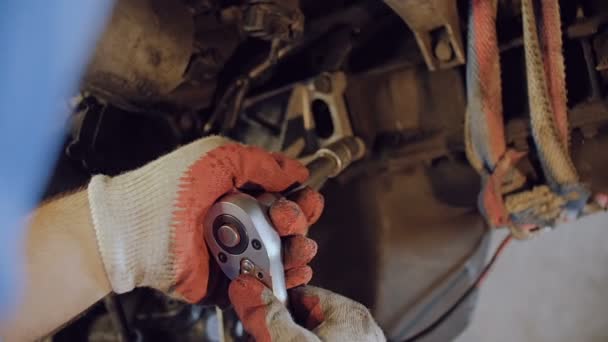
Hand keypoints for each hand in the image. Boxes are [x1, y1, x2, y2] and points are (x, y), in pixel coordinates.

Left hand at [87, 136, 323, 301]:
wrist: (135, 227)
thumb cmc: (169, 188)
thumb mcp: (219, 157)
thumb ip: (262, 163)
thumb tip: (296, 171)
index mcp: (241, 193)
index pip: (284, 197)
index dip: (301, 199)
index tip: (305, 198)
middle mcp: (241, 223)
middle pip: (288, 228)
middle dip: (297, 223)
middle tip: (286, 220)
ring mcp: (236, 253)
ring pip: (282, 258)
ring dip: (296, 253)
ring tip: (294, 250)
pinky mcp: (228, 281)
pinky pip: (263, 285)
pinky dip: (282, 282)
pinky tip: (289, 274)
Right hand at [229, 275, 385, 341]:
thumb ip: (270, 318)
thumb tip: (246, 288)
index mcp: (349, 313)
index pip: (297, 292)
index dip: (271, 302)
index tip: (252, 311)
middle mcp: (358, 329)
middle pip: (301, 316)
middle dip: (279, 327)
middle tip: (264, 338)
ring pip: (309, 333)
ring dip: (287, 337)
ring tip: (270, 341)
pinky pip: (321, 340)